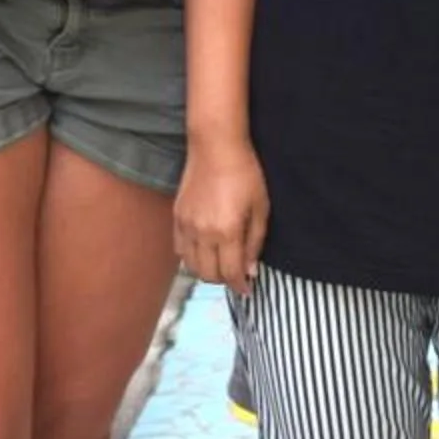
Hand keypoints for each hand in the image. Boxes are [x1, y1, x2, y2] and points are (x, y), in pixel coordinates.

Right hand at [174, 136, 268, 297]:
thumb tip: (251, 270)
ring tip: (220, 264)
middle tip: (236, 274)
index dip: (240, 286)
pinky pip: (180, 250)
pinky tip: (204, 252)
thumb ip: (255, 242)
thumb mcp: (261, 208)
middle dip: (224, 280)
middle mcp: (203, 233)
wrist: (216, 147)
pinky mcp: (177, 217)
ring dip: (207, 271)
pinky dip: (191, 258)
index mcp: (227, 232)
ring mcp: (187, 226)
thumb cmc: (245, 173)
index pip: (231, 272)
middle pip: (209, 274)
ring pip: (192, 266)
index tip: (247, 291)